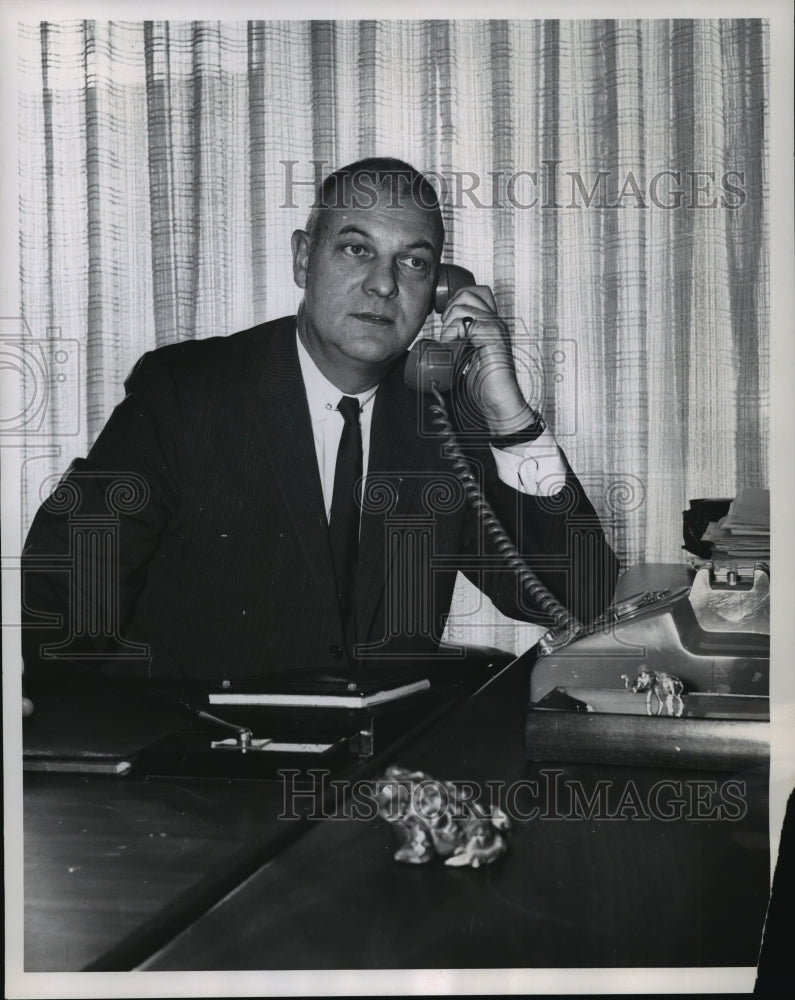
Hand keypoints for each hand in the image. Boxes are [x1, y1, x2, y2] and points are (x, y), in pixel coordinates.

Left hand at [439, 285, 535, 435]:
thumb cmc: (483, 384)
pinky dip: (453, 334)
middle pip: (469, 292)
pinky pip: (467, 323)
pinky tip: (454, 348)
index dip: (457, 299)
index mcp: (490, 323)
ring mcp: (496, 328)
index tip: (447, 321)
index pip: (476, 292)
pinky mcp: (493, 338)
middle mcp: (495, 322)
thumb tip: (435, 344)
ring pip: (465, 305)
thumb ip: (460, 344)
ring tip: (451, 343)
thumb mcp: (467, 357)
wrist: (498, 402)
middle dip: (451, 308)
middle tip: (448, 332)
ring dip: (450, 323)